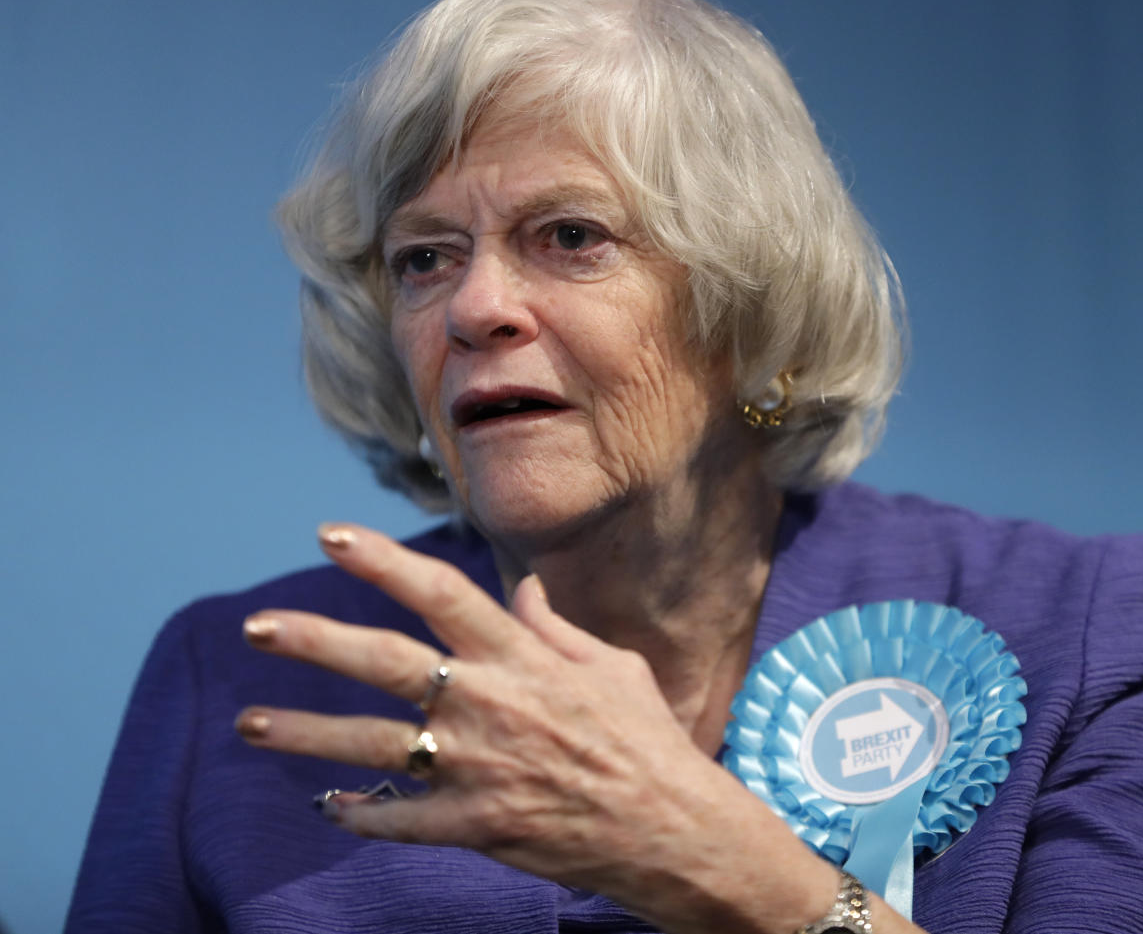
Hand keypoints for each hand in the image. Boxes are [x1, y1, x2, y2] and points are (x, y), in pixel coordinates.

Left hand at [237, 524, 736, 899]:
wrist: (672, 830)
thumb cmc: (645, 740)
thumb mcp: (612, 666)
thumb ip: (554, 627)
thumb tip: (521, 588)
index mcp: (521, 658)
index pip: (441, 593)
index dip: (382, 560)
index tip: (330, 535)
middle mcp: (489, 704)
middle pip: (385, 662)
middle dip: (315, 640)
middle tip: (256, 627)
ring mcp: (477, 768)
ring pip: (373, 745)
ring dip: (305, 734)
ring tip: (248, 724)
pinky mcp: (476, 826)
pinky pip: (401, 821)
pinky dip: (360, 813)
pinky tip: (326, 805)